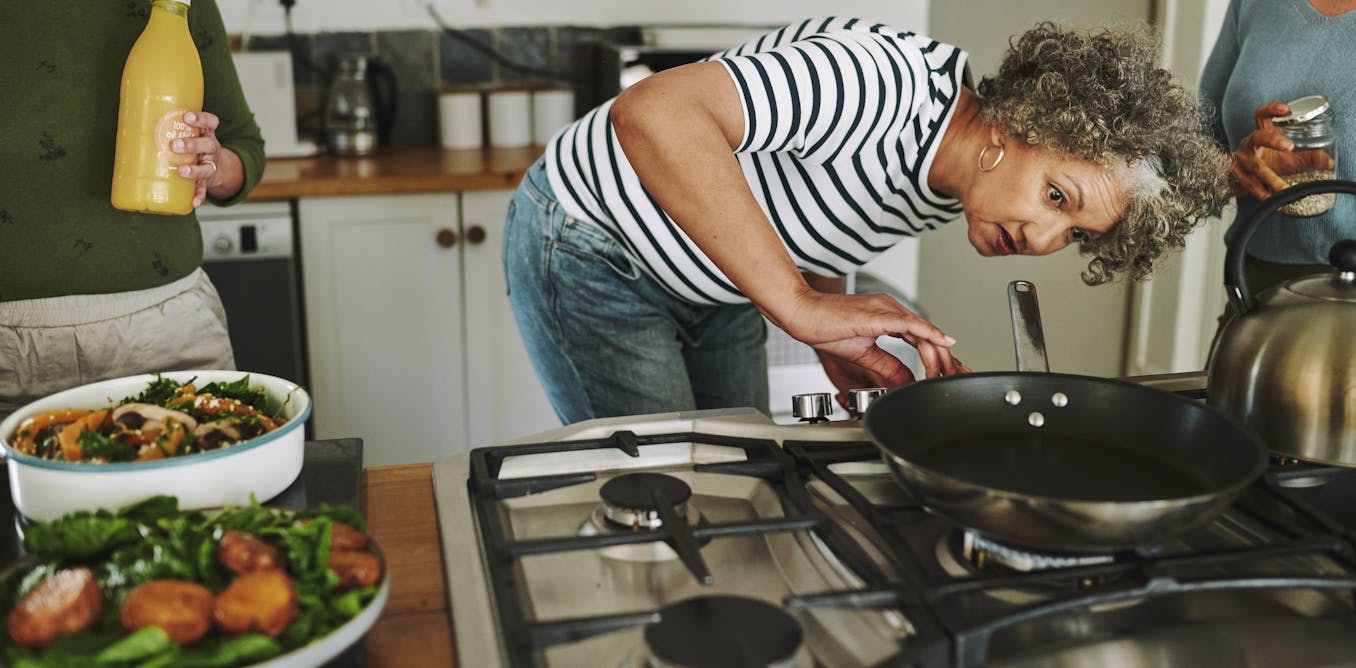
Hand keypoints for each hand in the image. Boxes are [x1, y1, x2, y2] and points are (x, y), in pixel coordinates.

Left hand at [171, 111, 223, 208]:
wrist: (214, 167)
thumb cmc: (192, 146)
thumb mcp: (187, 133)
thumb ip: (167, 128)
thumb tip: (129, 123)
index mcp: (206, 134)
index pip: (210, 122)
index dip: (201, 119)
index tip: (187, 116)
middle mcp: (211, 149)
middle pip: (208, 145)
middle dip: (192, 144)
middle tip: (174, 145)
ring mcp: (210, 166)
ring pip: (206, 168)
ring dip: (194, 170)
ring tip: (181, 171)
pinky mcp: (206, 181)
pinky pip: (204, 189)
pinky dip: (199, 195)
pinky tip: (193, 202)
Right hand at [774, 288, 970, 392]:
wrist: (801, 315)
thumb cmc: (824, 328)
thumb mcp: (863, 353)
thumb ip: (887, 366)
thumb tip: (906, 380)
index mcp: (888, 317)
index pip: (921, 337)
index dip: (937, 356)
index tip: (946, 373)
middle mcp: (891, 309)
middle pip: (928, 334)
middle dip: (945, 358)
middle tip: (956, 376)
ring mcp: (886, 309)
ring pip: (923, 330)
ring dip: (938, 353)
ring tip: (949, 371)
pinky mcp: (878, 314)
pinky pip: (911, 324)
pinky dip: (929, 334)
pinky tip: (942, 343)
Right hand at [1228, 101, 1335, 199]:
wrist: (1242, 182)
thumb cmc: (1268, 165)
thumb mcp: (1290, 159)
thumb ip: (1309, 157)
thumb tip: (1329, 162)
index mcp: (1261, 133)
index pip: (1261, 115)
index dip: (1272, 109)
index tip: (1286, 110)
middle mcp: (1248, 144)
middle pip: (1257, 136)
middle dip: (1272, 140)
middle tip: (1289, 147)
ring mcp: (1240, 159)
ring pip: (1254, 166)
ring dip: (1269, 177)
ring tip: (1282, 187)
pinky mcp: (1234, 174)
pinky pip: (1247, 182)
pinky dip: (1259, 191)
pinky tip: (1269, 197)